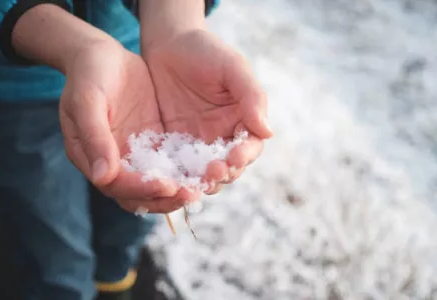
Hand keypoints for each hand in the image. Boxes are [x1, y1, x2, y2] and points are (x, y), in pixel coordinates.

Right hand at [59, 41, 192, 212]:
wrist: (102, 56)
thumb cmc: (89, 74)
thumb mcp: (87, 100)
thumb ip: (95, 136)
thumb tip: (103, 177)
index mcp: (92, 158)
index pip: (118, 185)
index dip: (142, 189)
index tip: (167, 186)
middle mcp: (115, 163)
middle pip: (140, 194)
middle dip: (166, 198)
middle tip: (192, 194)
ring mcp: (136, 154)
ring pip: (158, 183)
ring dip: (179, 189)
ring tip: (205, 185)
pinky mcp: (153, 143)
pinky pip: (171, 163)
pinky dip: (186, 170)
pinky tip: (208, 166)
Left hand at [143, 29, 272, 192]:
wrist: (167, 44)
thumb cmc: (205, 51)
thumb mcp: (232, 67)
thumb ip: (252, 96)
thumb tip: (268, 132)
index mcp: (243, 120)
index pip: (251, 146)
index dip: (245, 155)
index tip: (235, 157)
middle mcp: (223, 136)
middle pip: (230, 166)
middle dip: (225, 173)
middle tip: (213, 173)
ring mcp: (198, 144)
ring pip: (206, 172)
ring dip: (204, 181)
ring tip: (196, 183)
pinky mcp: (174, 146)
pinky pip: (180, 166)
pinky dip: (179, 176)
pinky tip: (173, 179)